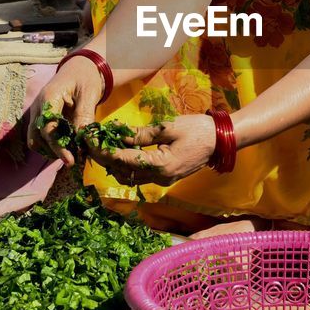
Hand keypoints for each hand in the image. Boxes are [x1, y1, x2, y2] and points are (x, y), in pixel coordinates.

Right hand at [26, 57, 104, 166]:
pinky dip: (51, 145)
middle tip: (74, 160)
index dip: (58, 147)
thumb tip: (82, 141)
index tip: (71, 160)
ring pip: (36, 139)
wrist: (80, 66)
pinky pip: (41, 136)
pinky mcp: (42, 117)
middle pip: (38, 138)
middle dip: (54, 152)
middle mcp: (38, 107)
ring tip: (72, 154)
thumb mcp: (89, 94)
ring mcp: (38, 113)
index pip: (48, 129)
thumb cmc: (86, 77)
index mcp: (48, 98)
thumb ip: (84, 116)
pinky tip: (68, 147)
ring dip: (50, 150)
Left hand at [93, 115, 216, 186]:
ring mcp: (163, 181)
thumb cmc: (197, 130)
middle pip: (122, 171)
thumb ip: (141, 134)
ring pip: (129, 177)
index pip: (123, 159)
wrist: (220, 141)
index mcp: (161, 165)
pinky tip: (121, 151)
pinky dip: (127, 165)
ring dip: (114, 163)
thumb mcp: (168, 127)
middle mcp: (159, 178)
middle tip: (91, 142)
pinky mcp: (165, 178)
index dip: (104, 149)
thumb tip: (118, 134)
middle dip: (104, 157)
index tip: (89, 139)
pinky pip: (140, 175)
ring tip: (103, 146)